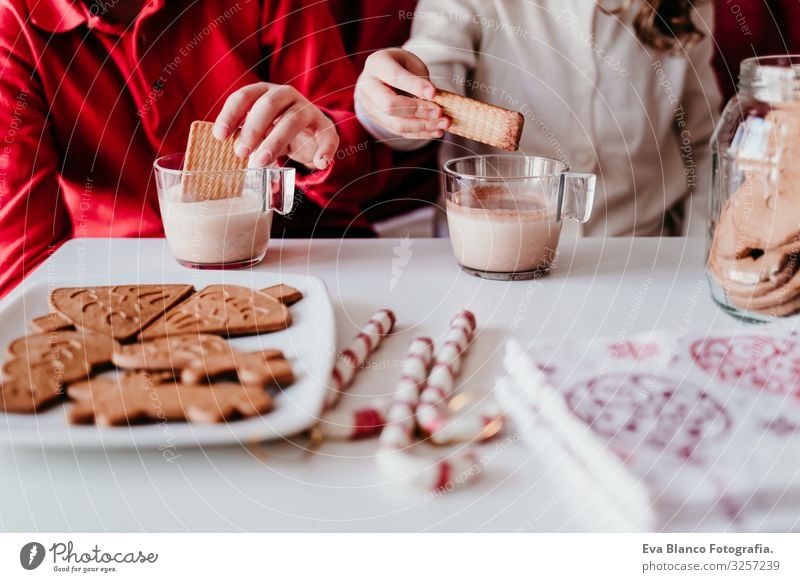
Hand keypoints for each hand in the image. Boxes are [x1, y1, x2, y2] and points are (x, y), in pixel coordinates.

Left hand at [213, 83, 338, 169]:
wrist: (311, 135)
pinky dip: (325, 150)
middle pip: (268, 106)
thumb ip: (247, 137)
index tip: (220, 136)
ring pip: (292, 120)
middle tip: (240, 152)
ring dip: (275, 141)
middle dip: (252, 129)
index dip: (230, 115)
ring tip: (262, 161)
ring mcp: (307, 109)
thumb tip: (232, 149)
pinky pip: (327, 137)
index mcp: (264, 92)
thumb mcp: (259, 131)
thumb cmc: (277, 130)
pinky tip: (319, 162)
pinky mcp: (325, 126)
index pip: (244, 97)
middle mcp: (286, 95)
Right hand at [356, 48, 449, 139]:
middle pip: (389, 105)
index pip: (394, 77)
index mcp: (376, 64)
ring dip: (422, 126)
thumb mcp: (412, 63)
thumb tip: (432, 100)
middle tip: (440, 112)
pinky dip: (420, 133)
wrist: (384, 75)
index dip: (415, 86)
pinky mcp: (377, 121)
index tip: (434, 93)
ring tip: (444, 124)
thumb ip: (420, 79)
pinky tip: (436, 131)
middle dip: (417, 111)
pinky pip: (399, 132)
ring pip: (395, 123)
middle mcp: (367, 86)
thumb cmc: (402, 65)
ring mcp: (370, 107)